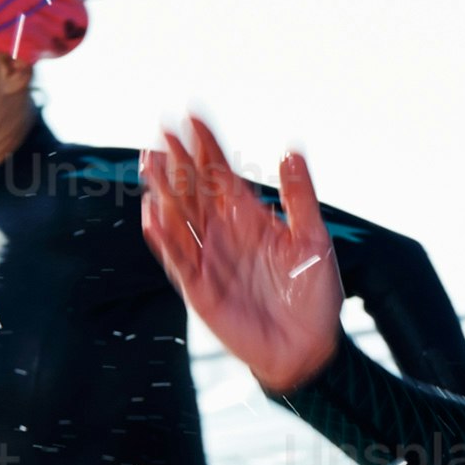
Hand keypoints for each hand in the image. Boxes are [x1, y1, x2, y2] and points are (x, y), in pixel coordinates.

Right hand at [138, 113, 341, 393]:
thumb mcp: (314, 240)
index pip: (220, 173)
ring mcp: (208, 258)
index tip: (193, 116)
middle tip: (163, 130)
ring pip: (179, 217)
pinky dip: (164, 236)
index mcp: (248, 216)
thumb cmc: (314, 294)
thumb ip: (300, 197)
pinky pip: (177, 257)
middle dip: (179, 161)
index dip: (206, 146)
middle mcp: (223, 232)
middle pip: (193, 189)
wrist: (309, 347)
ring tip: (150, 160)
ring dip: (164, 190)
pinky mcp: (199, 287)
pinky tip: (152, 211)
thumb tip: (291, 151)